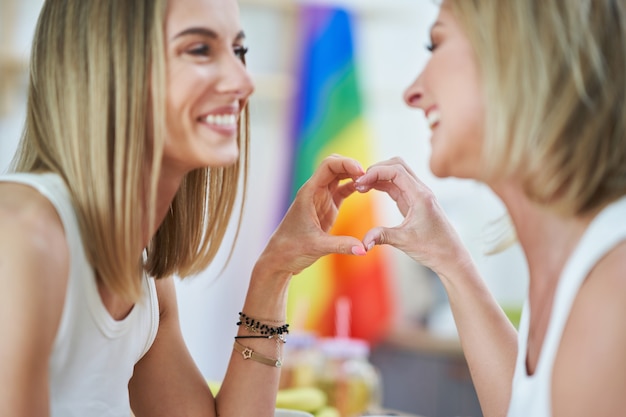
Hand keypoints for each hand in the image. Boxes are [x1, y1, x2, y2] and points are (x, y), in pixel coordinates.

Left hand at [260, 155, 367, 275]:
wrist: (280, 258)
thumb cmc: (291, 249)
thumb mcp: (318, 247)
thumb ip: (342, 245)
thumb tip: (364, 249)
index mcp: (309, 193)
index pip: (328, 166)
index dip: (346, 163)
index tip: (362, 171)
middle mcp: (314, 191)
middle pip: (335, 166)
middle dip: (351, 166)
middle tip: (369, 176)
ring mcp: (321, 198)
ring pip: (339, 176)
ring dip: (353, 175)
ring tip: (370, 182)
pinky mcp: (327, 207)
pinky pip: (342, 190)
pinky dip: (353, 187)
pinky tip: (365, 190)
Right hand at [355, 157, 468, 275]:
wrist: (451, 257)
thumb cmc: (434, 248)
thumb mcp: (404, 241)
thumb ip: (381, 237)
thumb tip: (362, 243)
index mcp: (420, 196)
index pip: (396, 171)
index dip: (375, 172)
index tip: (360, 182)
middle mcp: (420, 191)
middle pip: (396, 165)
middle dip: (376, 170)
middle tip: (359, 183)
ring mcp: (418, 195)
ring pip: (396, 173)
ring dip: (378, 176)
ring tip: (361, 186)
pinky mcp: (414, 202)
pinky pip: (397, 185)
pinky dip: (382, 184)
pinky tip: (370, 190)